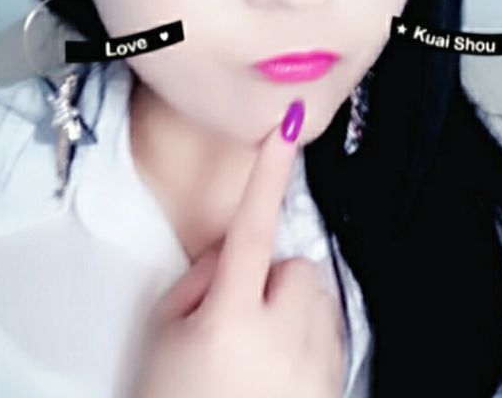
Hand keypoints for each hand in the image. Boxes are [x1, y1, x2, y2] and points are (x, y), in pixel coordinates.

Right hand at [131, 103, 347, 397]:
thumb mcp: (164, 337)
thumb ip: (198, 280)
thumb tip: (230, 256)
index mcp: (231, 318)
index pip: (252, 227)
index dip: (268, 173)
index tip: (285, 128)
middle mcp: (285, 332)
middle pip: (295, 264)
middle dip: (270, 279)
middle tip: (238, 316)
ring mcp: (318, 357)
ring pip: (315, 294)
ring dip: (290, 306)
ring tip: (259, 348)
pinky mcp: (337, 374)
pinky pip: (327, 326)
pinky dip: (307, 333)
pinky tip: (282, 368)